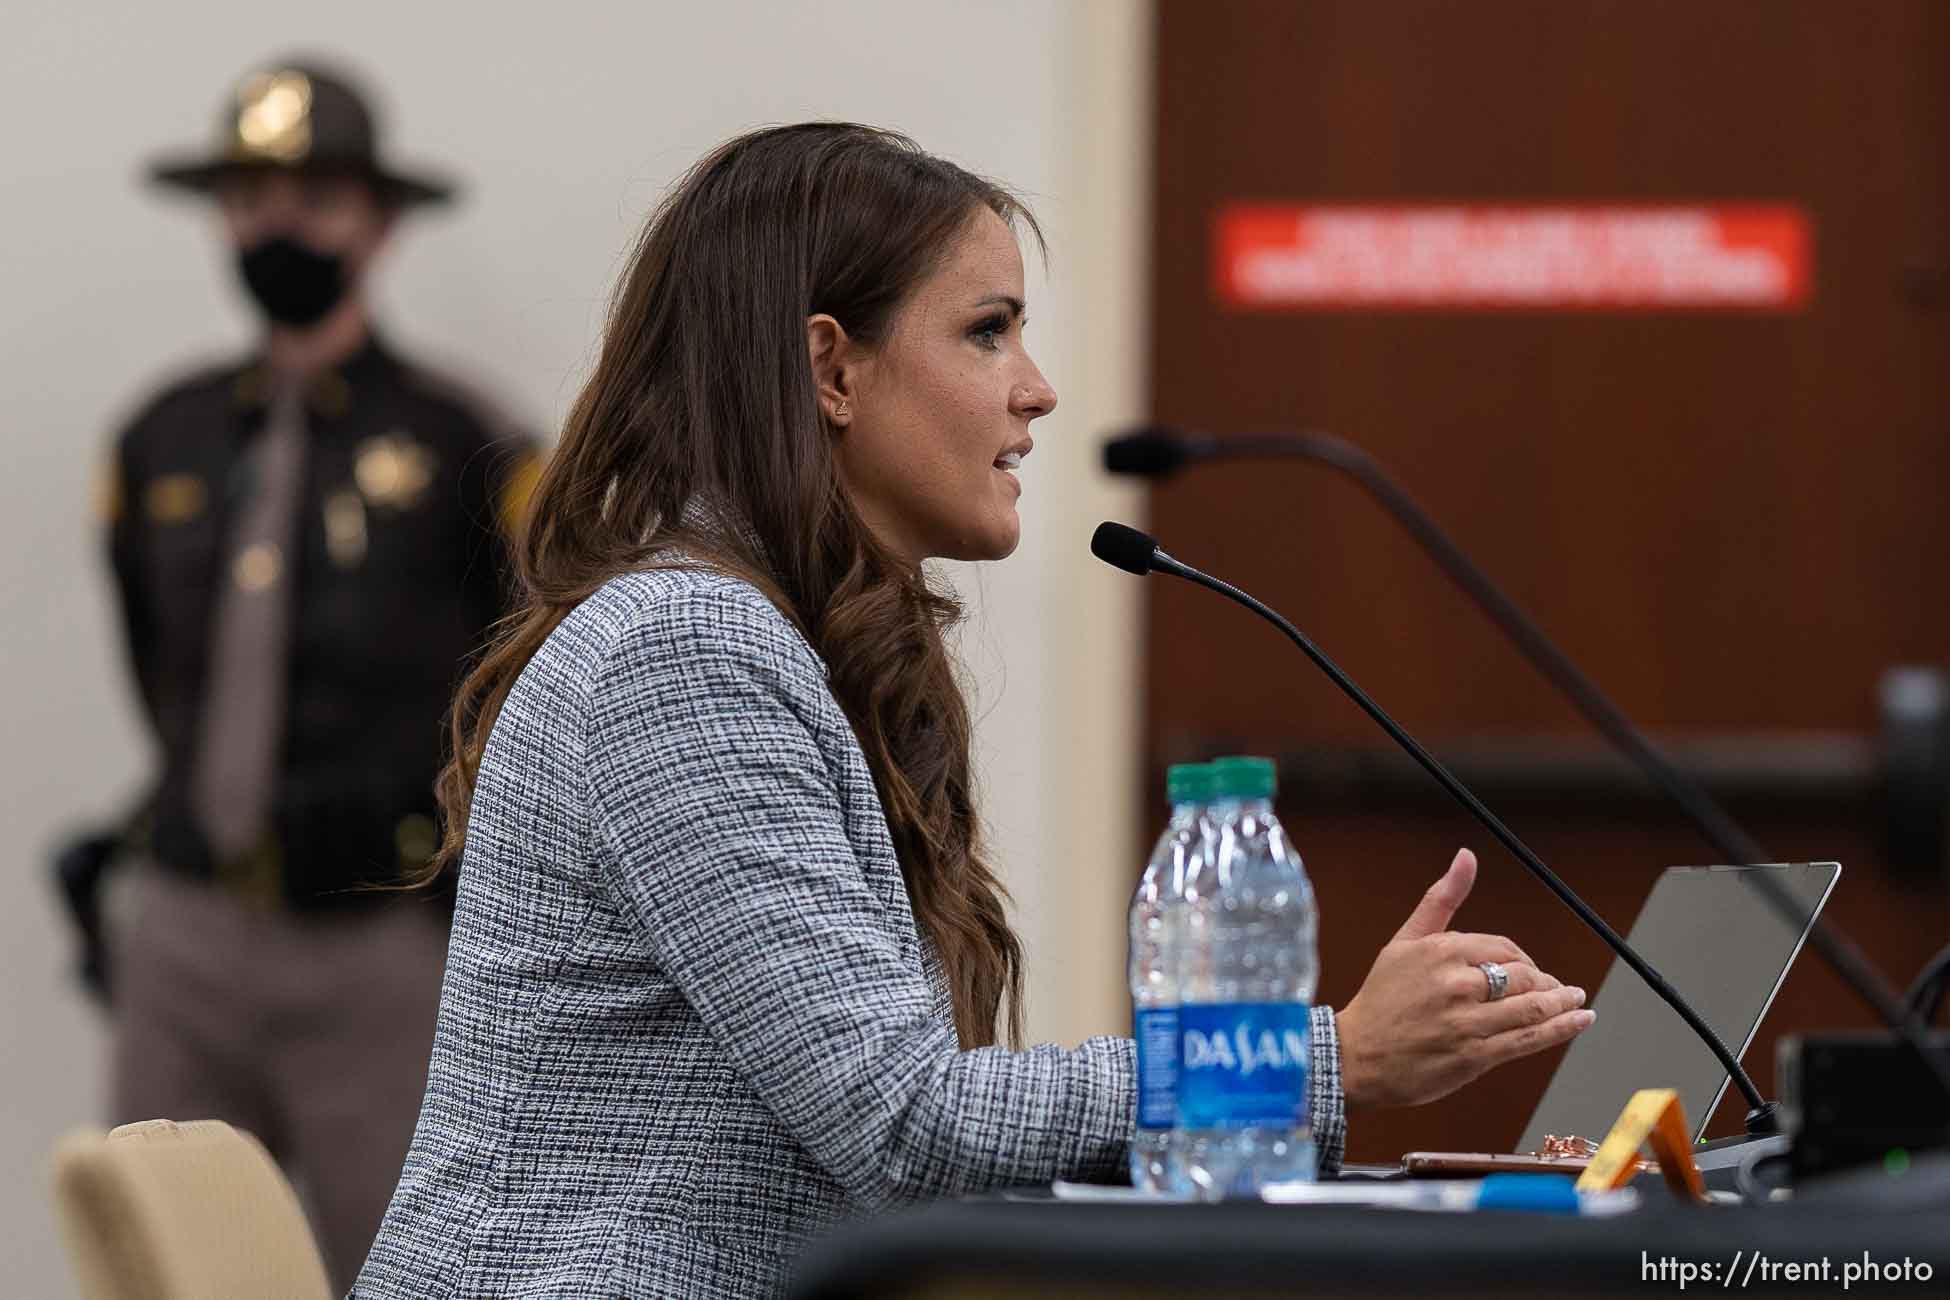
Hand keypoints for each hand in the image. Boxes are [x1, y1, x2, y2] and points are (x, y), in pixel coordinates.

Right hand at [1335, 848, 1594, 1109]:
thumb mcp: (1404, 941)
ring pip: (1531, 1007)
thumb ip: (1440, 899)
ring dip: (1563, 1002)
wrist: (1356, 1056)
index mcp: (1441, 951)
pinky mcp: (1474, 1056)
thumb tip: (1467, 856)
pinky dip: (1562, 1028)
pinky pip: (1528, 1039)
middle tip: (1552, 989)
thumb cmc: (1381, 999)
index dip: (1523, 959)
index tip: (1528, 970)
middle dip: (1544, 981)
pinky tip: (1580, 1019)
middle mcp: (1456, 984)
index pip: (1503, 948)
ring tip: (1576, 1000)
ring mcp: (1467, 1021)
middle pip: (1522, 975)